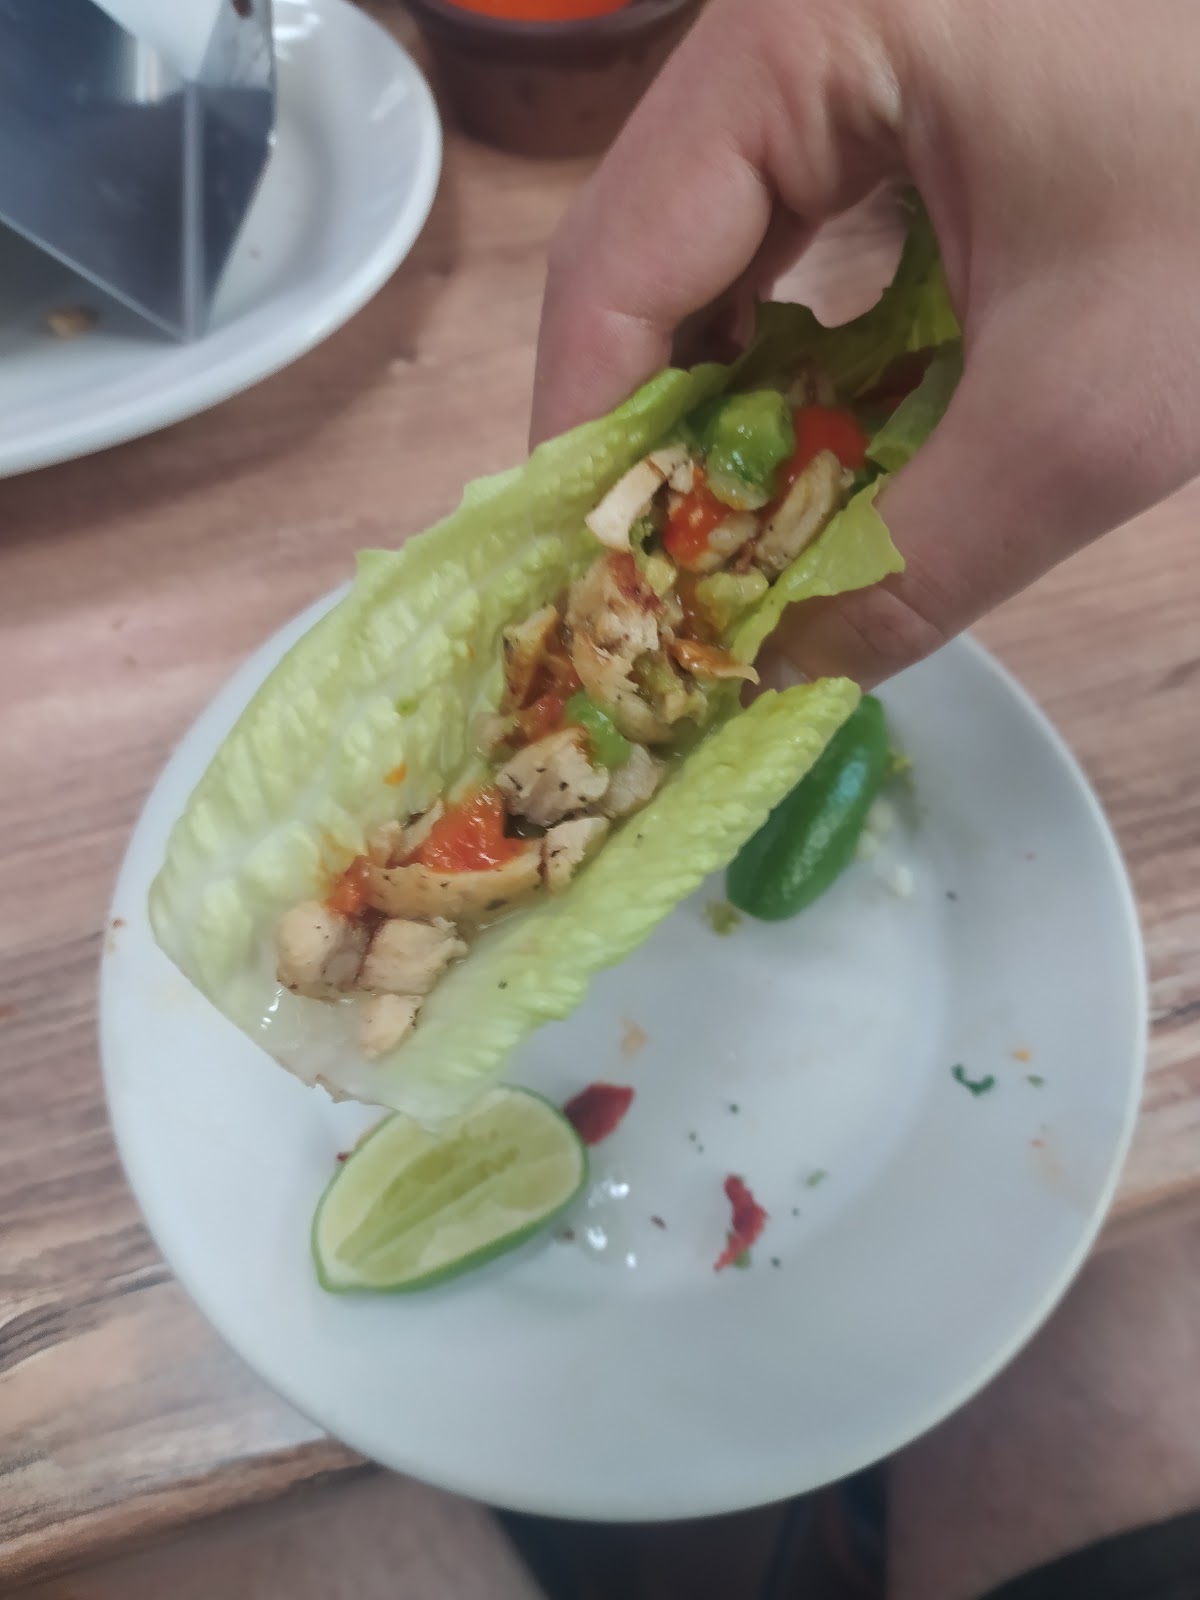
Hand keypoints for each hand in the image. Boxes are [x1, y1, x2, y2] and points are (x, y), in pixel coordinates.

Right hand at [532, 0, 1199, 684]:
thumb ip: (915, 561)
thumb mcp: (1087, 405)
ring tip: (747, 534)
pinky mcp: (927, 69)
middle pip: (658, 256)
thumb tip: (788, 674)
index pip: (616, 263)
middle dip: (661, 436)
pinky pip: (818, 226)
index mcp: (801, 33)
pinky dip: (817, 346)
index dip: (586, 440)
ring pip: (735, 246)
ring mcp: (866, 37)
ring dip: (737, 402)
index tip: (590, 586)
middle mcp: (802, 16)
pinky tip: (841, 436)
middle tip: (670, 585)